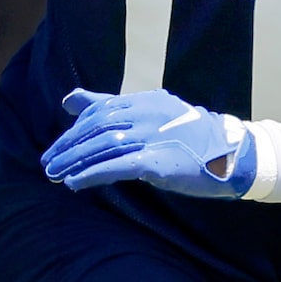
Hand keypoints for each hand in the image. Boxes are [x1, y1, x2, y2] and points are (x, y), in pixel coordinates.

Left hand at [42, 88, 256, 198]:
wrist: (233, 154)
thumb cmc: (193, 136)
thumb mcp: (154, 112)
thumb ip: (111, 104)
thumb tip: (70, 99)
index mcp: (145, 101)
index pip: (100, 111)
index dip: (76, 130)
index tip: (60, 146)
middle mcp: (146, 115)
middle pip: (95, 129)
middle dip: (68, 146)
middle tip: (48, 162)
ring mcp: (151, 138)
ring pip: (100, 148)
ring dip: (73, 162)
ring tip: (54, 174)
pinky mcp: (156, 162)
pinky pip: (115, 167)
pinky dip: (91, 175)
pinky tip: (75, 183)